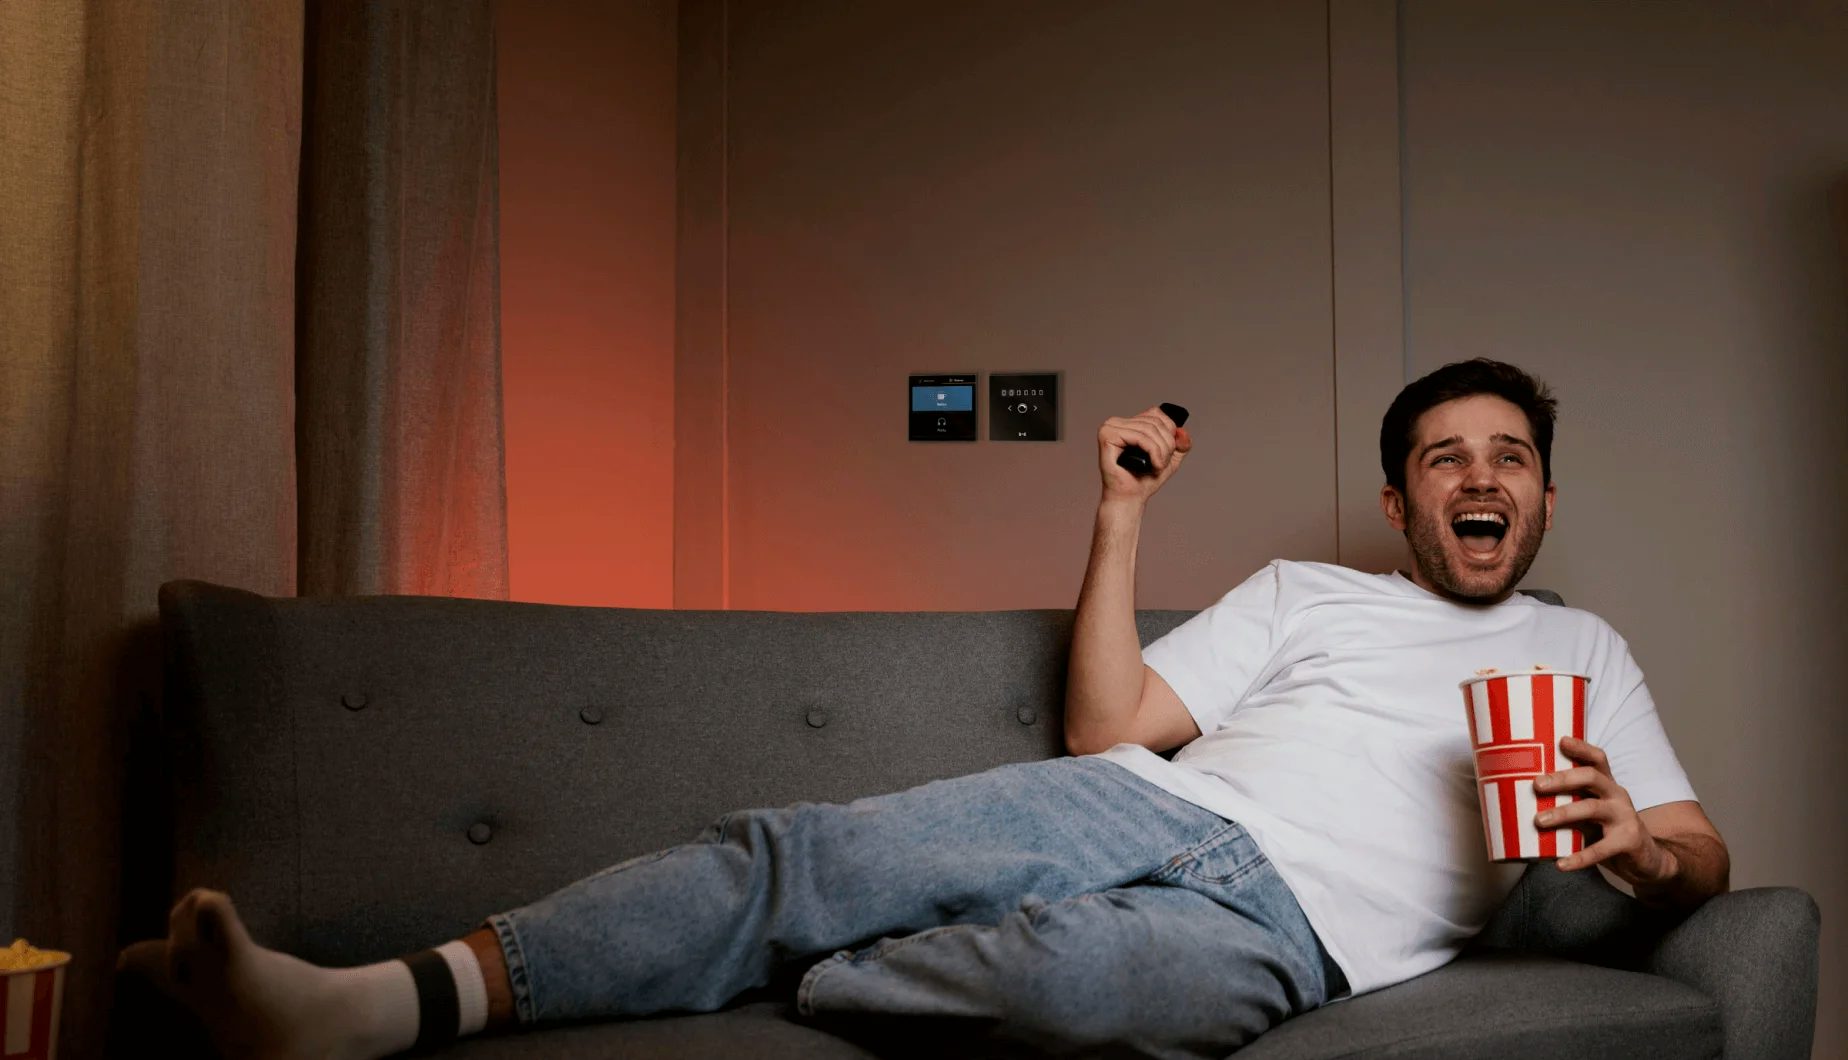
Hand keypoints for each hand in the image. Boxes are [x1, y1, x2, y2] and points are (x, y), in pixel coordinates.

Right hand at [1098, 406, 1191, 501]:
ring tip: (1158, 466)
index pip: (1156, 413)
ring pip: (1149, 429)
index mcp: (1128, 424)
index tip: (1167, 452)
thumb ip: (1180, 443)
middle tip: (1162, 463)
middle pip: (1154, 422)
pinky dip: (1152, 451)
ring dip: (1161, 451)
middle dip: (1166, 444)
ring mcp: (1110, 428)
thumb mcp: (1170, 459)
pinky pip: (1139, 437)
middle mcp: (1117, 422)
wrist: (1129, 499)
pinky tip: (1153, 465)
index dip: (1169, 432)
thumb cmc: (1143, 480)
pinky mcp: (1107, 436)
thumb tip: (1182, 431)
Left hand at [1532, 735, 1677, 887]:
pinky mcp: (1628, 841)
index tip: (1560, 740)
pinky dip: (1579, 858)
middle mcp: (1617, 795)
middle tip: (1537, 785)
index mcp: (1607, 784)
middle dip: (1563, 779)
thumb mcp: (1590, 811)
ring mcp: (1625, 817)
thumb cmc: (1608, 830)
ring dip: (1564, 813)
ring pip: (1592, 809)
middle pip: (1591, 777)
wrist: (1647, 859)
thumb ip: (1568, 802)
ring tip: (1539, 821)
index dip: (1581, 748)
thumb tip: (1522, 798)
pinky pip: (1601, 850)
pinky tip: (1561, 864)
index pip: (1597, 759)